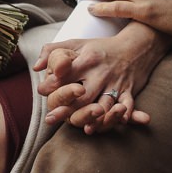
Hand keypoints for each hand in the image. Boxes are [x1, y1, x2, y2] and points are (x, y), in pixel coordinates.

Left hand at [35, 24, 167, 132]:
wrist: (136, 45)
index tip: (41, 91)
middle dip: (69, 108)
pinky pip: (128, 103)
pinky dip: (126, 113)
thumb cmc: (100, 48)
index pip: (67, 73)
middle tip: (52, 118)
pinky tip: (120, 121)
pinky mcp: (128, 90)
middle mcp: (100, 73)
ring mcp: (115, 83)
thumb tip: (36, 67)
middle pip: (83, 95)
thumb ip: (54, 51)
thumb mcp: (77, 43)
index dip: (53, 83)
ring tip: (85, 129)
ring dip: (96, 117)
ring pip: (105, 104)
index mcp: (87, 60)